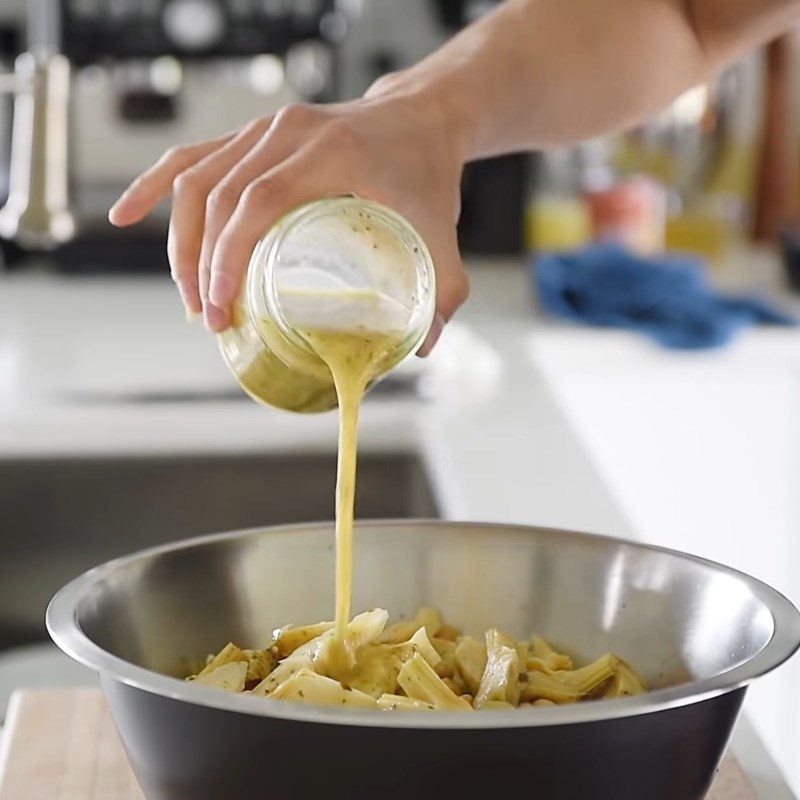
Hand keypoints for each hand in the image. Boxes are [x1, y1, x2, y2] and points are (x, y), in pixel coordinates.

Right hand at [108, 83, 469, 354]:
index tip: (222, 305)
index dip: (229, 254)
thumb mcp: (443, 231)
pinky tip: (126, 216)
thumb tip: (423, 347)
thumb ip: (445, 288)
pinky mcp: (253, 135)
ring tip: (189, 296)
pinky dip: (156, 187)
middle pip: (219, 194)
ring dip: (181, 240)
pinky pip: (192, 156)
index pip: (259, 199)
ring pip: (198, 178)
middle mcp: (289, 131)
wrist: (420, 117)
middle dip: (201, 262)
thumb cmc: (427, 172)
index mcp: (331, 150)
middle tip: (209, 318)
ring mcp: (266, 128)